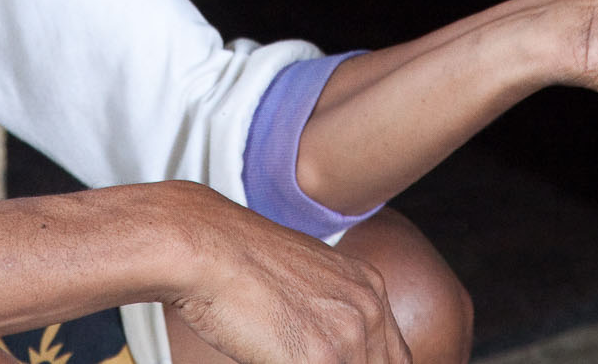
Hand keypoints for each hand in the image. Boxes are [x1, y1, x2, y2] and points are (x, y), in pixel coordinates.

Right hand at [161, 183, 410, 363]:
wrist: (205, 246)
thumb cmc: (237, 260)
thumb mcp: (303, 278)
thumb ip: (330, 312)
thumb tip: (328, 345)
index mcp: (368, 286)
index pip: (392, 356)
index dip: (365, 363)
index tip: (333, 359)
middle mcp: (369, 308)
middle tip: (301, 357)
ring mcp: (350, 335)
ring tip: (279, 353)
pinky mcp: (322, 358)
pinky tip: (269, 356)